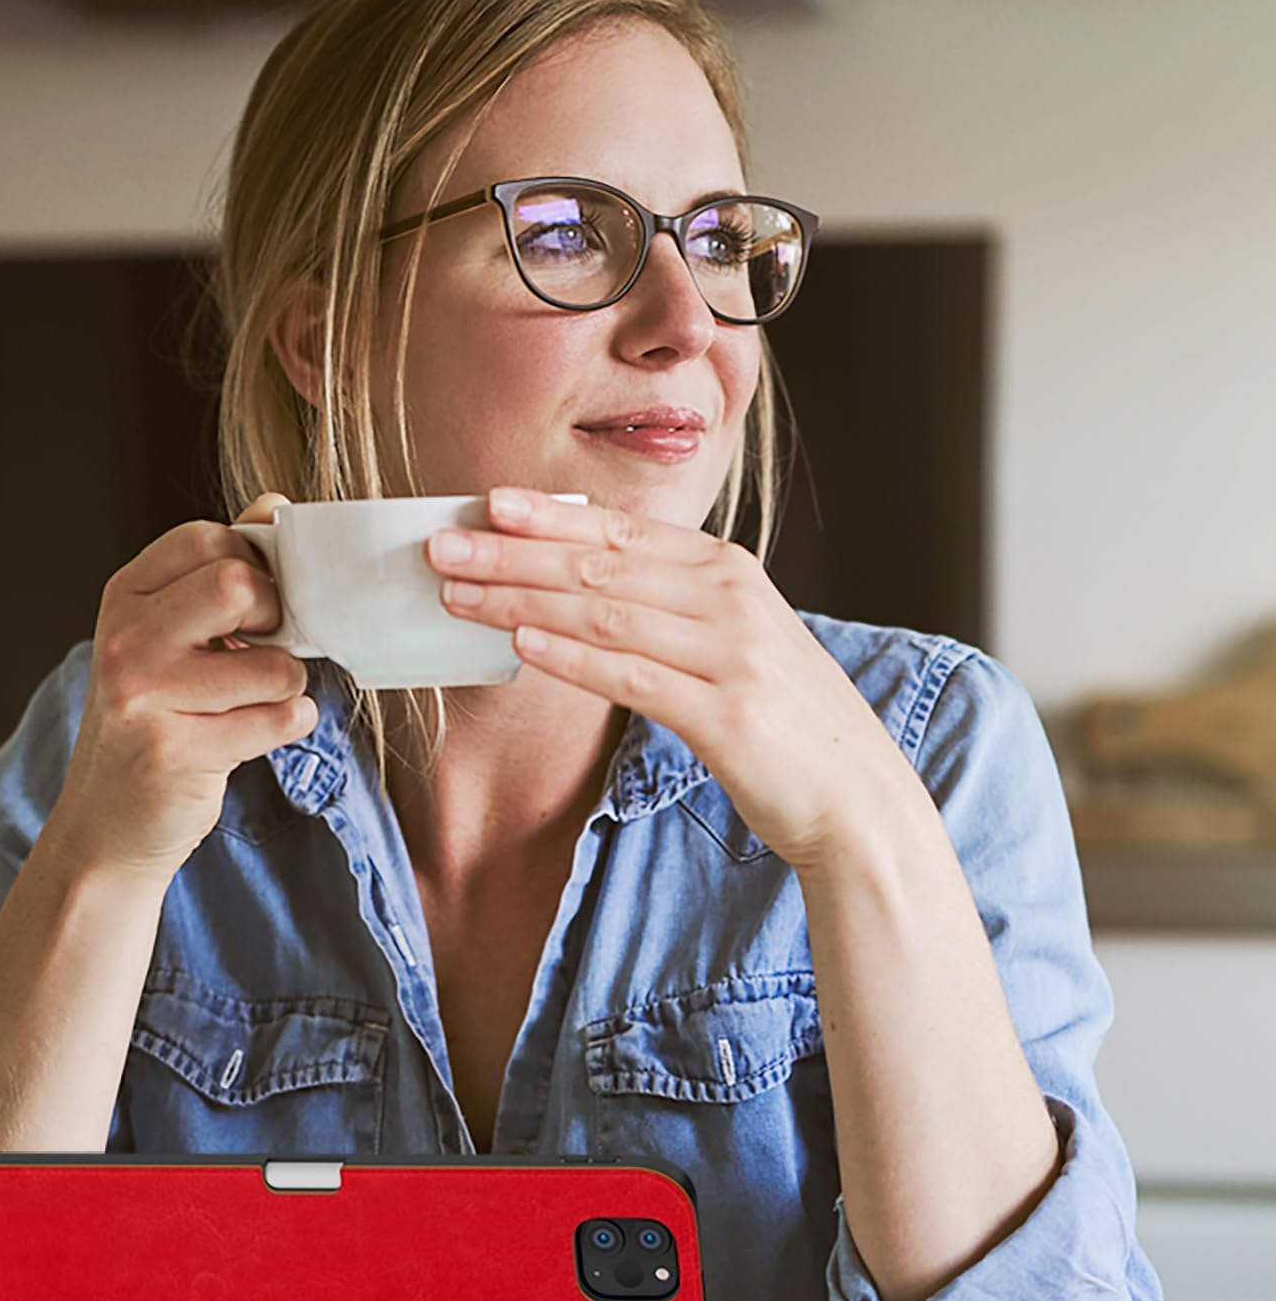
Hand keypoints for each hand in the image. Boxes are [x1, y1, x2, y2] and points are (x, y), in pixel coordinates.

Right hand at [47, 493, 317, 885]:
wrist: (106, 823)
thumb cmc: (152, 721)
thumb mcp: (167, 636)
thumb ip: (217, 572)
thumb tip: (274, 507)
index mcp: (126, 595)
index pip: (211, 539)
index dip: (254, 567)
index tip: (252, 608)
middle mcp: (126, 638)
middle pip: (239, 584)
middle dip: (276, 620)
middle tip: (261, 650)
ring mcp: (146, 695)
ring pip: (274, 664)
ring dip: (286, 687)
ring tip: (253, 703)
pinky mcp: (177, 751)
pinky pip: (279, 721)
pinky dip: (288, 726)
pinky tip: (252, 736)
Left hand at [428, 486, 917, 869]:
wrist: (858, 796)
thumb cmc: (785, 722)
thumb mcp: (733, 644)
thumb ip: (670, 610)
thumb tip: (579, 590)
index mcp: (730, 573)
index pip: (624, 533)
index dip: (550, 516)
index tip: (486, 503)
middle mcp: (732, 602)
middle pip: (602, 566)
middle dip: (513, 553)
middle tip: (441, 545)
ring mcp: (732, 655)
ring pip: (606, 614)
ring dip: (522, 599)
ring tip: (456, 592)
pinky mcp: (727, 715)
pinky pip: (633, 678)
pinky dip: (572, 657)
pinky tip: (521, 643)